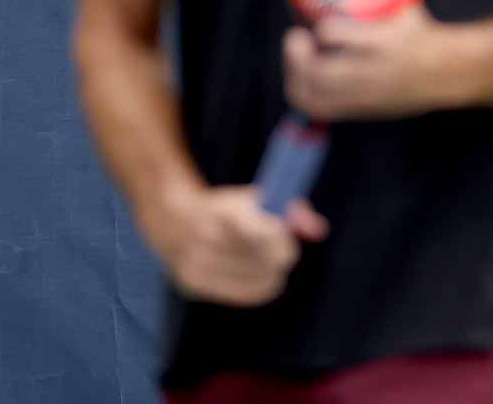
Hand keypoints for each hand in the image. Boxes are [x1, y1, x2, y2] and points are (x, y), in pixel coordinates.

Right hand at [140, 184, 327, 306]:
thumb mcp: (256, 198)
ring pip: (260, 279)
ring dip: (270, 270)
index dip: (283, 238)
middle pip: (267, 260)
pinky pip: (245, 294)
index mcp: (224, 210)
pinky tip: (254, 273)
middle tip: (276, 247)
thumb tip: (319, 230)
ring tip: (261, 258)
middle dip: (278, 253)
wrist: (172, 221)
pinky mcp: (193, 284)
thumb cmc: (225, 209)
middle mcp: (206, 237)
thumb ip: (292, 210)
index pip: (268, 234)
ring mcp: (196, 263)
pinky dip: (258, 285)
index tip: (285, 235)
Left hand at [284, 2, 464, 120]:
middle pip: (320, 73)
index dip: (323, 27)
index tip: (323, 20)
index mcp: (384, 41)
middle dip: (297, 54)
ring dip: (295, 75)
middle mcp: (373, 72)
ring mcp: (365, 95)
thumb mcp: (403, 4)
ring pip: (314, 95)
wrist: (446, 73)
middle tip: (296, 37)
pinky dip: (303, 92)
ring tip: (296, 57)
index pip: (337, 35)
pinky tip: (302, 77)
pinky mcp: (361, 109)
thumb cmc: (419, 33)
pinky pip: (321, 108)